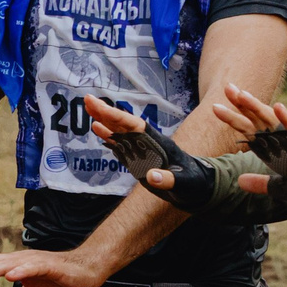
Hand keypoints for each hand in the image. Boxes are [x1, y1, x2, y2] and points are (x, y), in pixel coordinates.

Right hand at [86, 97, 217, 211]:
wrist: (199, 187)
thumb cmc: (195, 183)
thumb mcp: (185, 183)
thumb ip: (169, 180)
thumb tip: (150, 176)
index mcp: (158, 143)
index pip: (133, 125)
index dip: (115, 116)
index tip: (99, 105)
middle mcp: (147, 143)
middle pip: (124, 123)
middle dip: (106, 112)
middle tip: (87, 98)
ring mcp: (142, 150)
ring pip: (120, 131)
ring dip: (105, 120)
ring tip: (88, 109)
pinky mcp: (139, 159)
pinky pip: (121, 145)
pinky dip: (109, 137)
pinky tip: (98, 130)